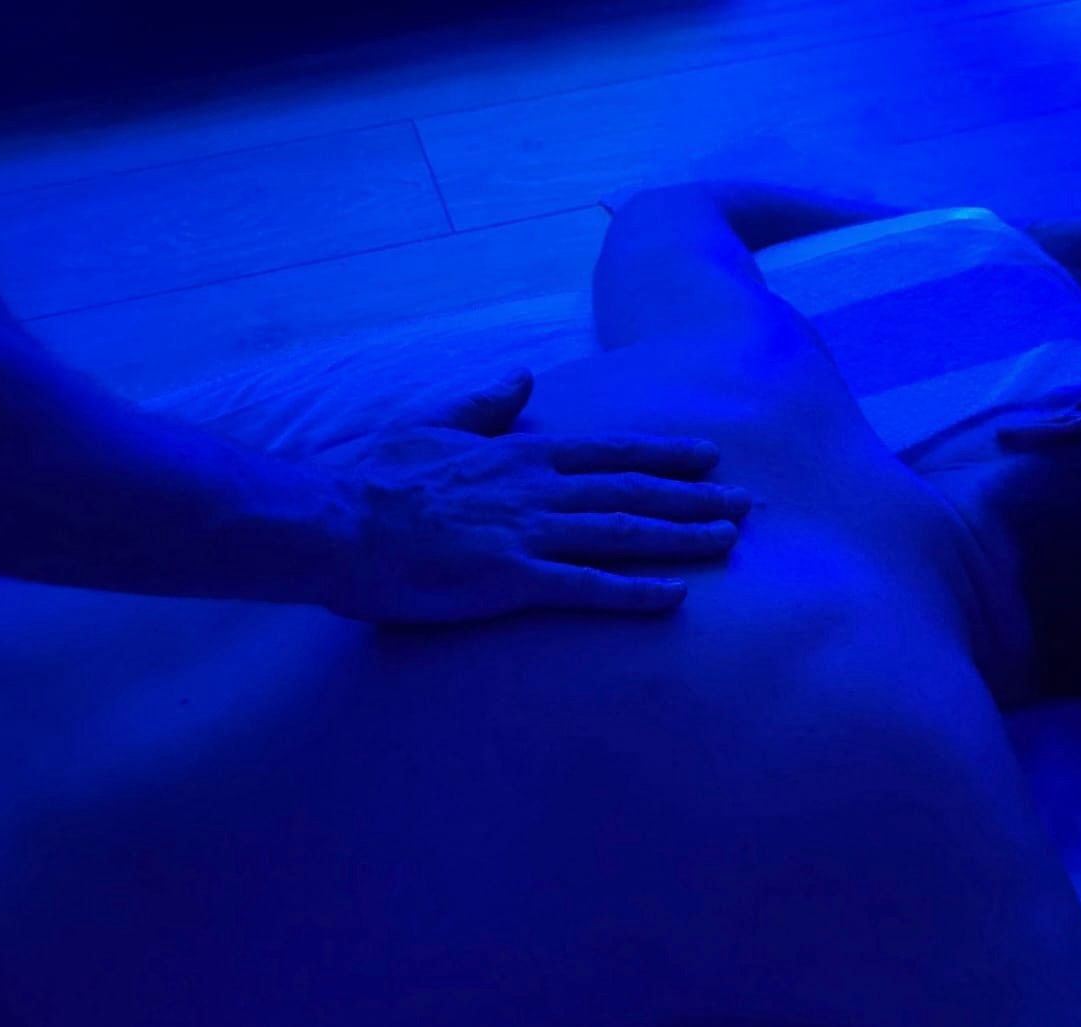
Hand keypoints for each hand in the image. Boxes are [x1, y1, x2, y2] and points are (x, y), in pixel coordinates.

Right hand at [319, 369, 752, 623]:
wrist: (332, 524)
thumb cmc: (376, 479)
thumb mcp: (433, 424)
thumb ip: (484, 403)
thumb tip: (519, 376)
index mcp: (521, 453)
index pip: (610, 450)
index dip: (665, 454)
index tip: (710, 456)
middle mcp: (537, 488)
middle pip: (634, 490)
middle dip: (696, 496)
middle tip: (747, 503)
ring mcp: (528, 533)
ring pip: (623, 531)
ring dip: (681, 535)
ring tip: (730, 541)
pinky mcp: (511, 580)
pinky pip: (587, 587)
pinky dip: (635, 591)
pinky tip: (676, 596)